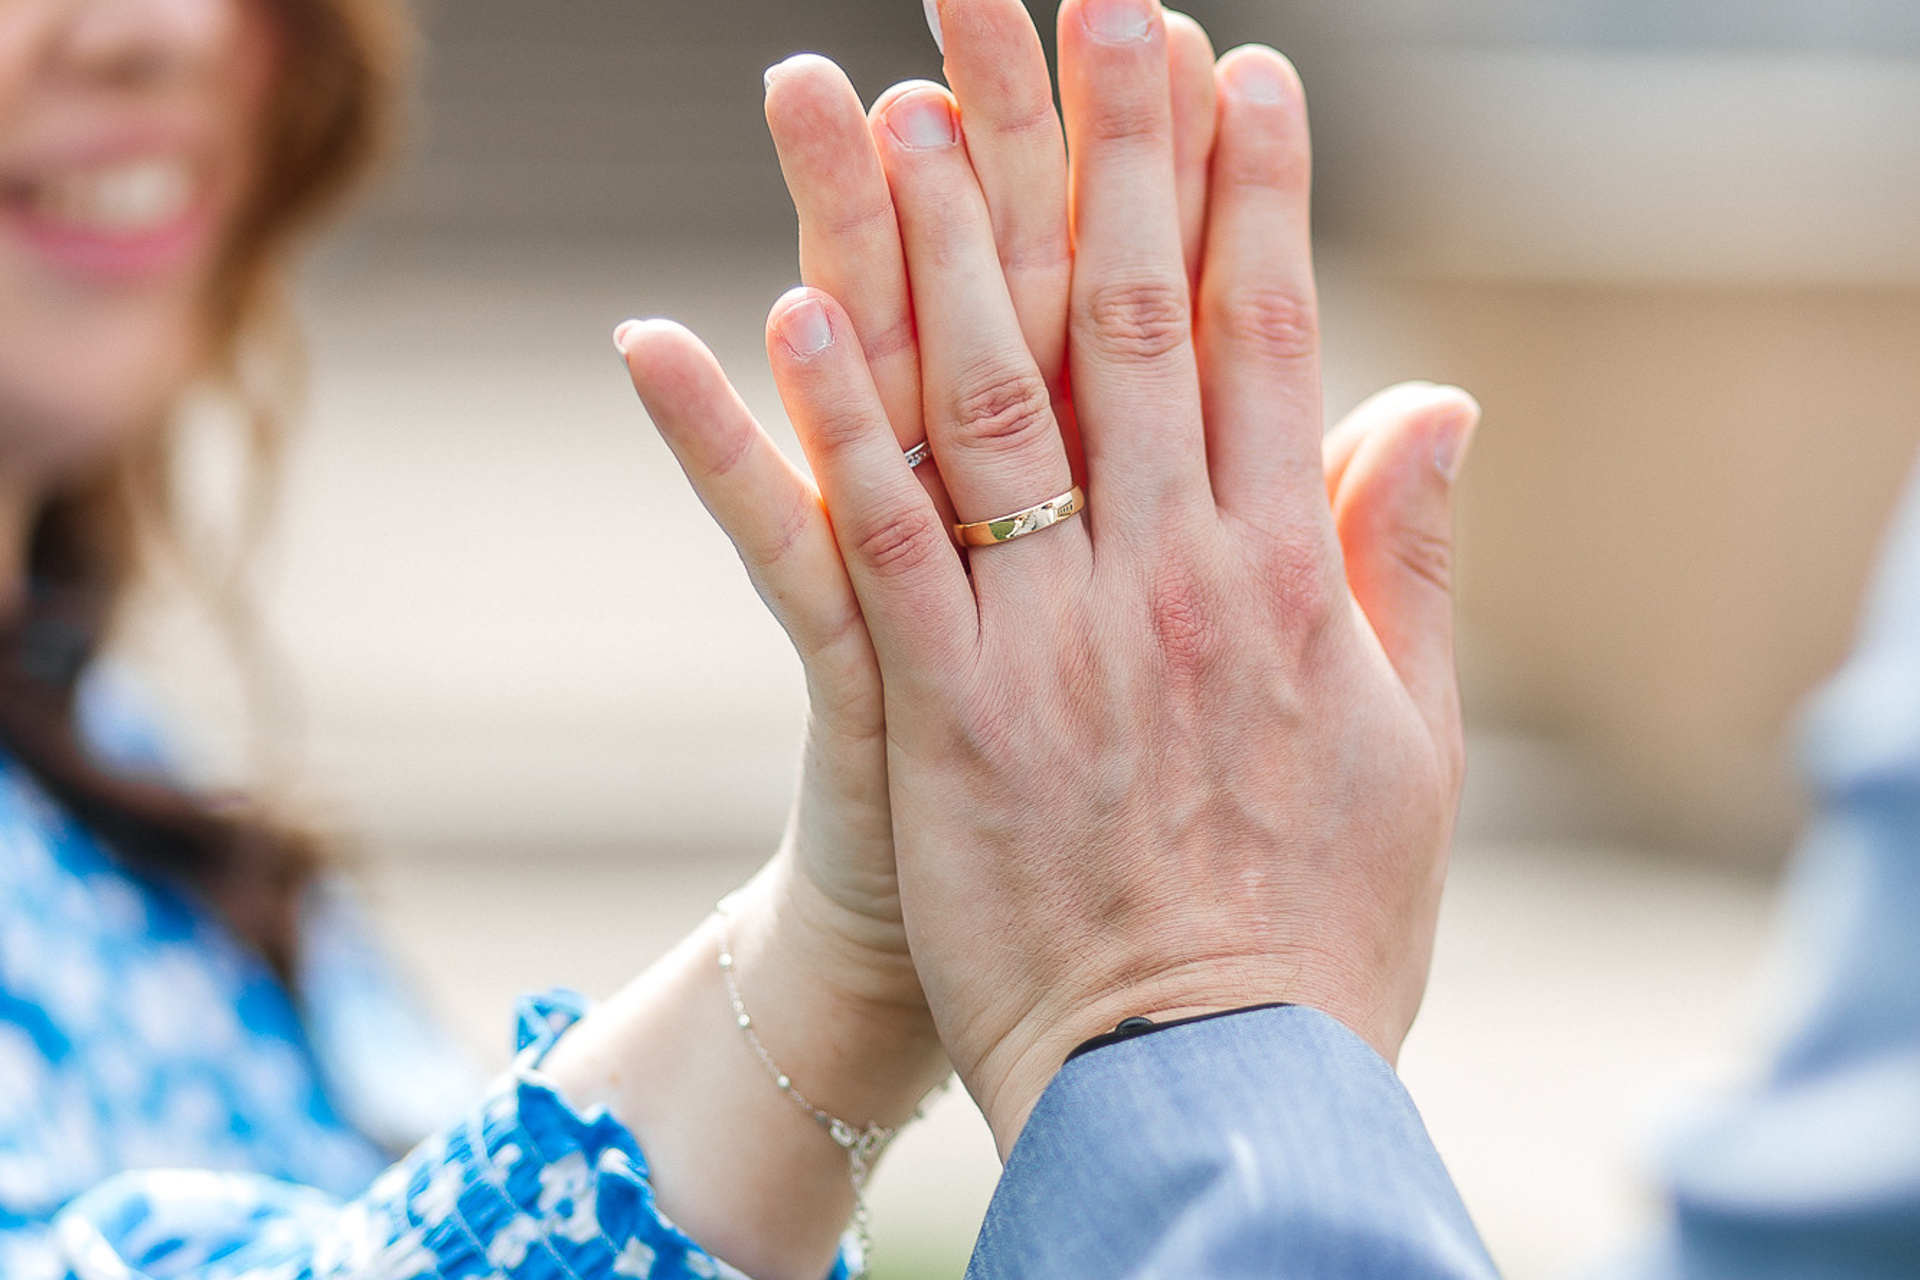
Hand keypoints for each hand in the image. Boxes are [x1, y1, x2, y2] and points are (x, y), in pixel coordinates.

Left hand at [730, 0, 1477, 1153]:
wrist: (1206, 1088)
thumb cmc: (1316, 924)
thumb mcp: (1411, 747)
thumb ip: (1414, 566)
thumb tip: (1436, 404)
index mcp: (1292, 581)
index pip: (1276, 340)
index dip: (1257, 195)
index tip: (1238, 68)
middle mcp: (1173, 580)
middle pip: (1135, 329)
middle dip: (1112, 155)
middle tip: (1091, 7)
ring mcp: (1049, 641)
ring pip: (992, 405)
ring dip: (949, 248)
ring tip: (915, 105)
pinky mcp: (940, 712)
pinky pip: (873, 546)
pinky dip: (825, 431)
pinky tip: (778, 317)